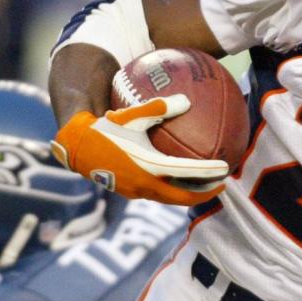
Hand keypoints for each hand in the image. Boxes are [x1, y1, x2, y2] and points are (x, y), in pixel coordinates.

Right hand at [51, 94, 228, 204]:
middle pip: (183, 197)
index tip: (226, 168)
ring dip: (189, 195)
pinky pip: (159, 194)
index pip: (186, 174)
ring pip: (170, 199)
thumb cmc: (105, 126)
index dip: (208, 173)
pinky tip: (179, 178)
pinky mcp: (130, 191)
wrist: (75, 145)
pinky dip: (174, 190)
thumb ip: (159, 107)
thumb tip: (187, 101)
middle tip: (223, 185)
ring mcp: (136, 191)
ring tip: (206, 187)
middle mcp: (144, 185)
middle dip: (204, 194)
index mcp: (147, 167)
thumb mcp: (132, 114)